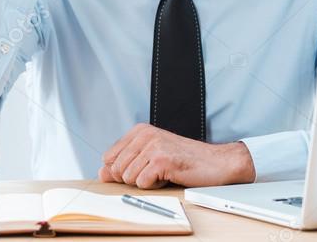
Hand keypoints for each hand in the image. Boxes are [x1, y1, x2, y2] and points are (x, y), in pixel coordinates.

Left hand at [98, 124, 255, 188]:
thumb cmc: (184, 160)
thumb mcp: (150, 158)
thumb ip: (124, 164)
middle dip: (133, 177)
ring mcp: (153, 146)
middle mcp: (144, 135)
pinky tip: (169, 176)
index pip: (108, 157)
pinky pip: (142, 183)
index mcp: (139, 131)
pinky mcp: (162, 160)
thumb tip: (101, 173)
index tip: (142, 168)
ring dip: (145, 182)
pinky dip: (155, 186)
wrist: (215, 162)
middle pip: (116, 169)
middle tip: (155, 171)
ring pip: (128, 178)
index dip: (122, 170)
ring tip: (163, 172)